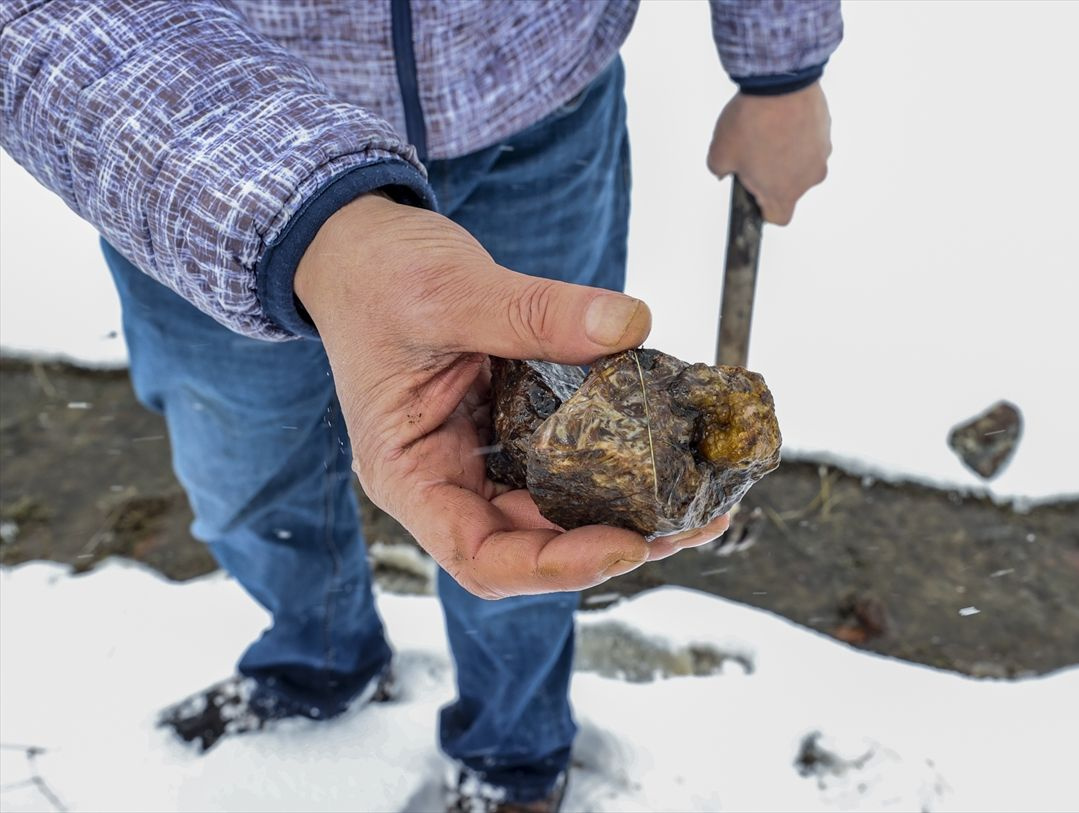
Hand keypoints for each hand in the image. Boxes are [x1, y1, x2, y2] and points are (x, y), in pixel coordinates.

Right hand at [294, 194, 729, 598]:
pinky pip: (565, 460)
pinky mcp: (509, 427)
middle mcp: (446, 481)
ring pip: (556, 512)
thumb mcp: (448, 291)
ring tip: (694, 502)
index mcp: (409, 474)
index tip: (624, 545)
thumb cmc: (376, 277)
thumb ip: (534, 312)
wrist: (359, 245)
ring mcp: (480, 458)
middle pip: (531, 546)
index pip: (479, 557)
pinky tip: (665, 450)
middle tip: (687, 521)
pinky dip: (613, 462)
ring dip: (624, 513)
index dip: (553, 567)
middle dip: (611, 544)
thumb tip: (628, 325)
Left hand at [706, 82, 831, 224]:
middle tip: (753, 153)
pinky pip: (809, 140)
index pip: (778, 217)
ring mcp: (820, 154)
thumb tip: (724, 171)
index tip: (754, 193)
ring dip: (786, 153)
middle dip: (772, 175)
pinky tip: (780, 118)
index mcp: (783, 192)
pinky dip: (796, 134)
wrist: (780, 82)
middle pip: (789, 187)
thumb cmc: (752, 122)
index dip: (764, 208)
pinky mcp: (826, 131)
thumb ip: (720, 172)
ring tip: (766, 130)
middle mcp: (808, 178)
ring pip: (801, 162)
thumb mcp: (719, 153)